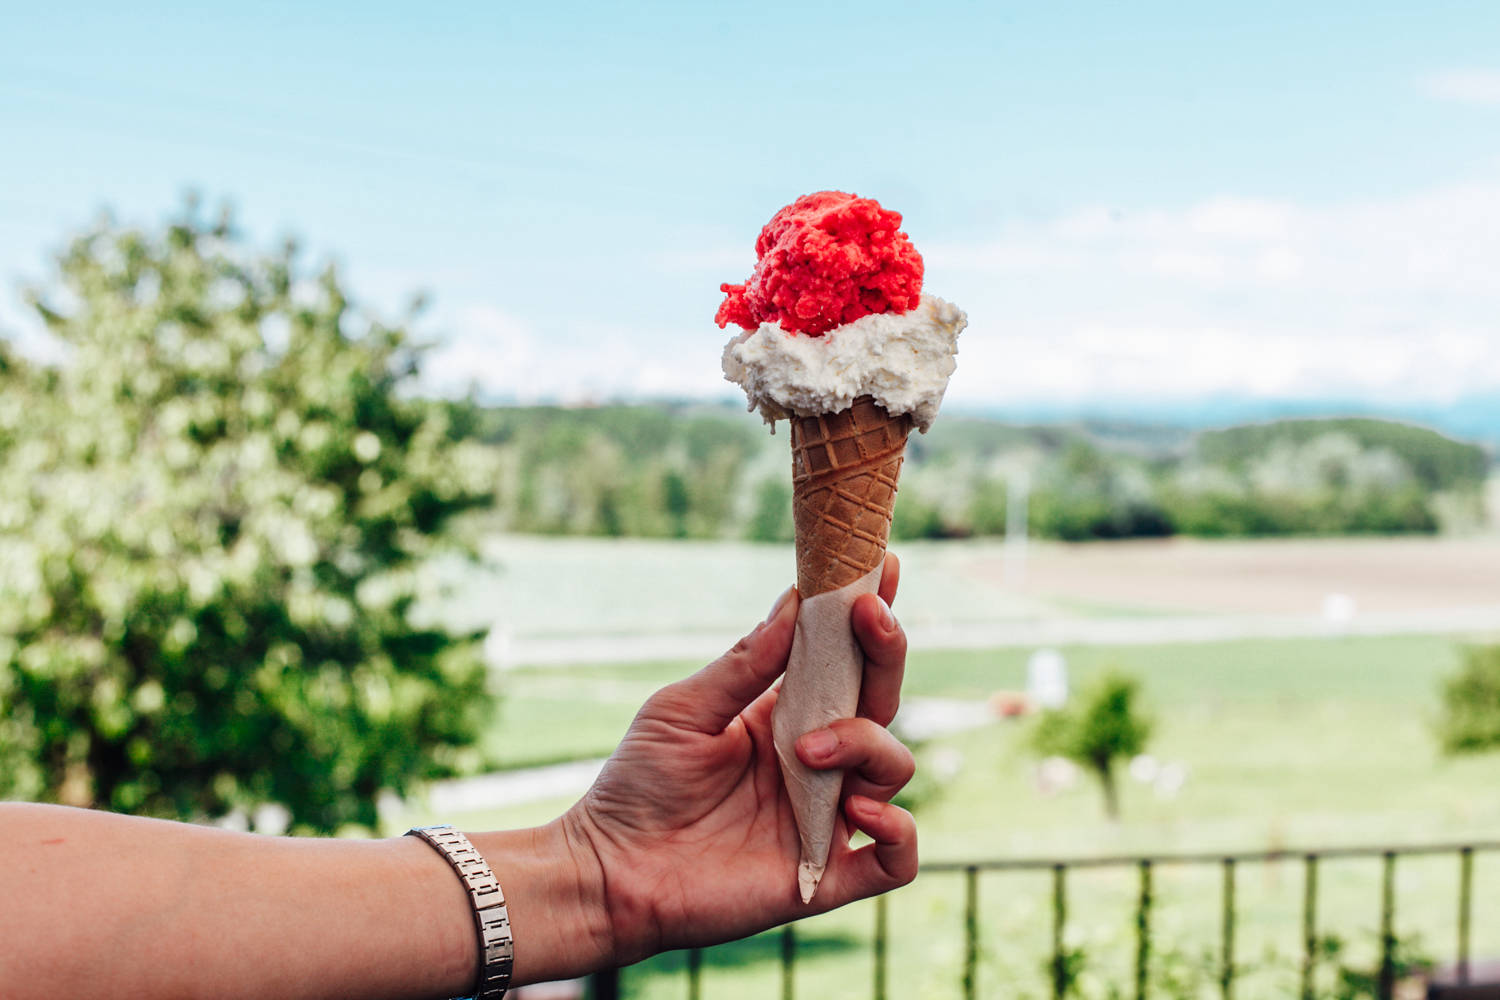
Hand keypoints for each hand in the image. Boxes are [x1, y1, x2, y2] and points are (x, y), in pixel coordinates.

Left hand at [563, 554, 916, 965]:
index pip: (845, 660)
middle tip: (868, 614)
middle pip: (882, 701)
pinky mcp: (824, 875)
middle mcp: (817, 761)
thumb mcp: (684, 708)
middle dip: (885, 653)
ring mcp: (825, 817)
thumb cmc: (639, 784)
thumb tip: (796, 599)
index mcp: (786, 715)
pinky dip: (898, 832)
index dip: (871, 616)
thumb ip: (746, 663)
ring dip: (866, 744)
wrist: (609, 871)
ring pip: (893, 768)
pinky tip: (858, 811)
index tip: (881, 564)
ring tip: (808, 749)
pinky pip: (897, 859)